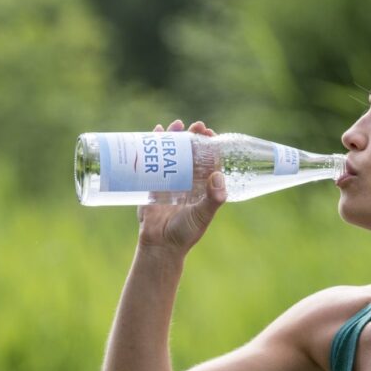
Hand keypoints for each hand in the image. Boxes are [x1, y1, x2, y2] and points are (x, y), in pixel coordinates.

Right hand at [136, 119, 226, 253]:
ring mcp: (170, 181)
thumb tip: (218, 175)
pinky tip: (155, 132)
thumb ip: (213, 199)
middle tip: (195, 125)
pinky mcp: (152, 183)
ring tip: (176, 124)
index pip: (210, 160)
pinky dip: (153, 146)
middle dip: (193, 137)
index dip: (211, 145)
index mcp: (203, 187)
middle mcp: (188, 181)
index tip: (210, 133)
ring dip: (175, 137)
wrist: (160, 246)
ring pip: (173, 154)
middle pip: (192, 153)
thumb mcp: (203, 215)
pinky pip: (153, 161)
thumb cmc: (185, 233)